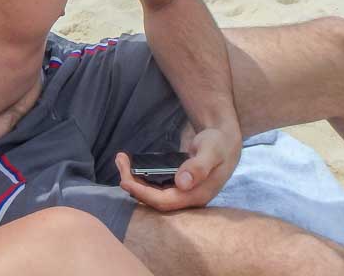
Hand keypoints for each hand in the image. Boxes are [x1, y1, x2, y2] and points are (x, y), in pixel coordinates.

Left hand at [115, 126, 240, 211]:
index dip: (143, 193)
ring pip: (152, 193)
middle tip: (120, 161)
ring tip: (121, 160)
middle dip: (133, 184)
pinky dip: (142, 176)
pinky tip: (132, 164)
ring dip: (134, 179)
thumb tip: (182, 183)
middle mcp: (187, 197)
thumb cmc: (219, 144)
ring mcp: (181, 192)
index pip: (164, 202)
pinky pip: (155, 185)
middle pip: (154, 199)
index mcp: (197, 195)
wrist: (224, 141)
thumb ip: (199, 167)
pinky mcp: (176, 184)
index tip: (125, 179)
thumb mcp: (212, 151)